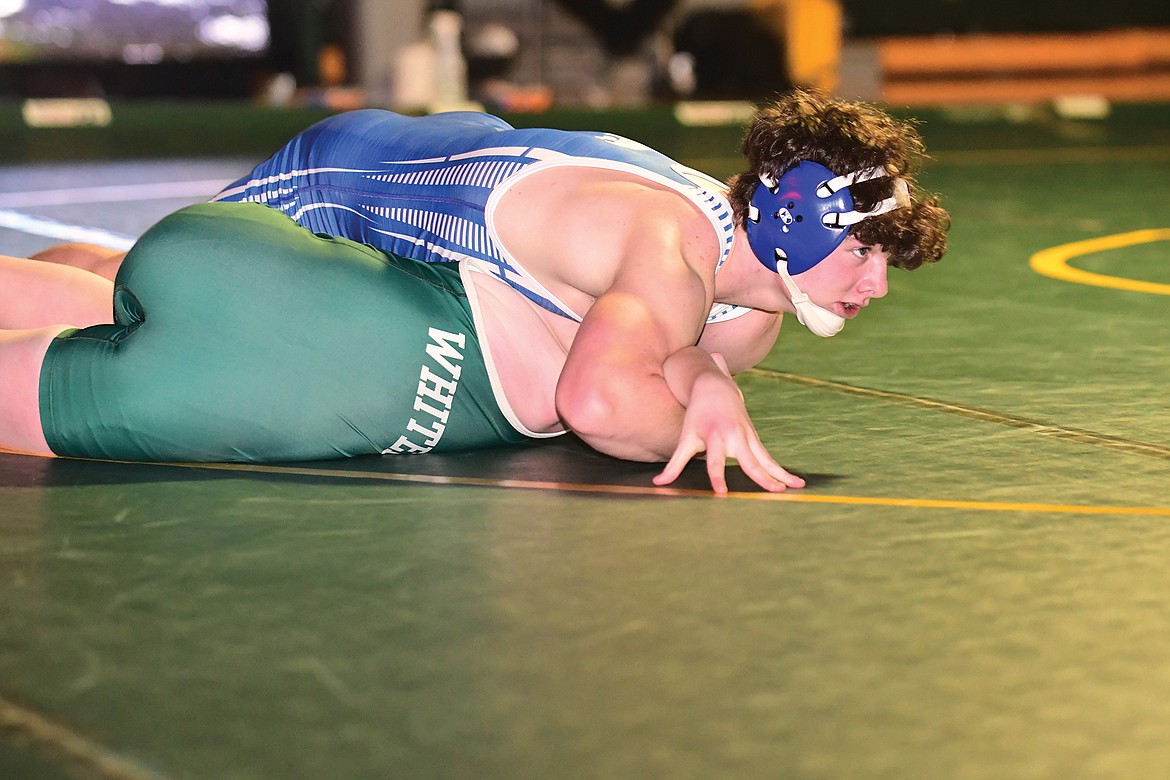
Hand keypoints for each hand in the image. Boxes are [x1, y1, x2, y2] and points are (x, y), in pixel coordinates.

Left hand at [652, 354, 805, 494]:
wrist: (714, 386)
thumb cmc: (696, 415)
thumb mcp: (685, 438)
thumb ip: (674, 464)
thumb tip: (658, 484)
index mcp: (715, 436)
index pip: (715, 461)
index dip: (717, 476)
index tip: (722, 493)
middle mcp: (735, 437)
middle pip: (750, 461)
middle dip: (762, 477)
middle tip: (774, 492)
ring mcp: (748, 437)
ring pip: (765, 459)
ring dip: (780, 474)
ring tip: (795, 489)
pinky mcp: (755, 439)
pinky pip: (769, 458)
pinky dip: (781, 470)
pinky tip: (795, 483)